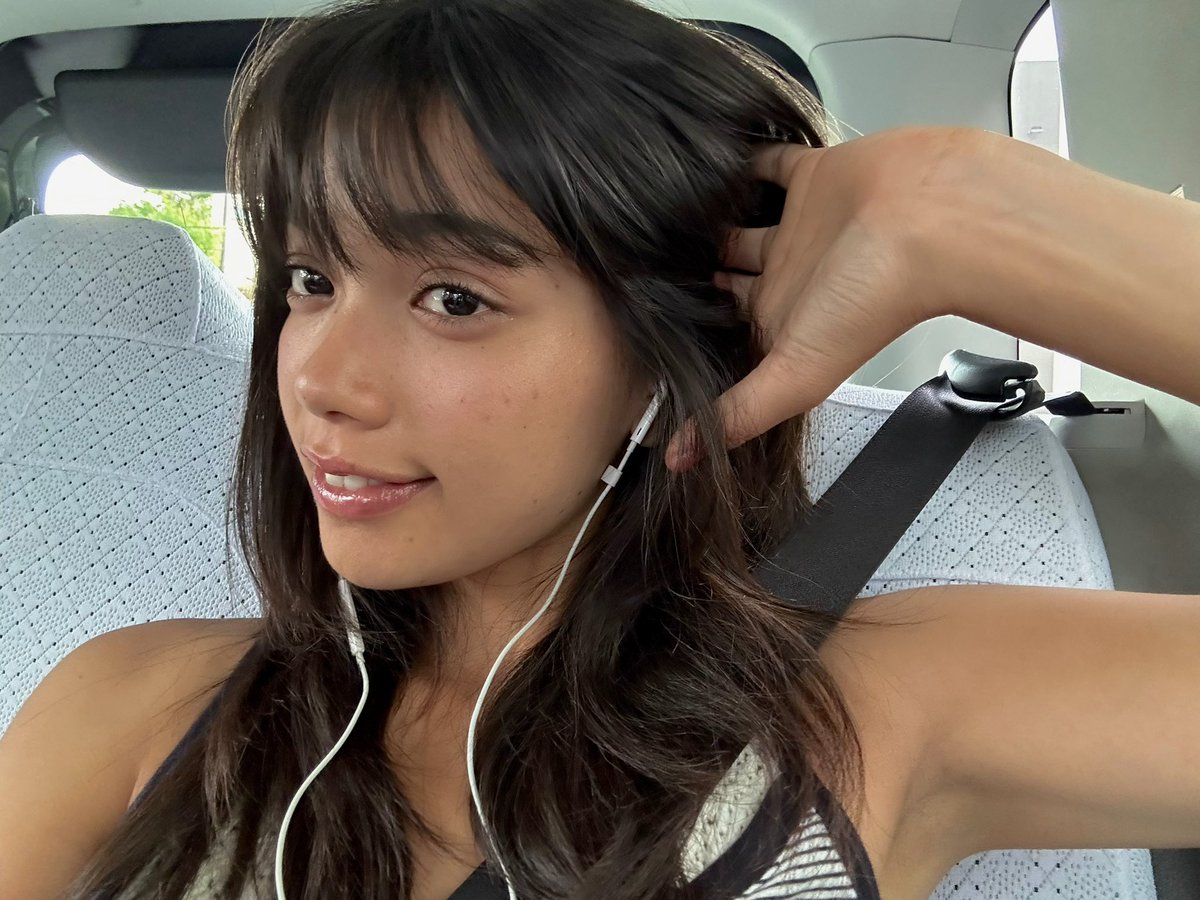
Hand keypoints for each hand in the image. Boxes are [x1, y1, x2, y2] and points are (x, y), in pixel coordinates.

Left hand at [665, 127, 998, 471]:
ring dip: (711, 216)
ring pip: (743, 221)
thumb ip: (737, 414)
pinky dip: (741, 161)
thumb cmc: (874, 299)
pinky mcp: (813, 177)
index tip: (640, 317)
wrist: (932, 223)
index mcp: (780, 320)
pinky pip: (768, 166)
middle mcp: (788, 275)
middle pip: (729, 274)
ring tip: (657, 208)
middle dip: (694, 268)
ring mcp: (801, 226)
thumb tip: (680, 464)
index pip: (725, 326)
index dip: (688, 324)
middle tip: (641, 256)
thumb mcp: (794, 374)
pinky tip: (703, 156)